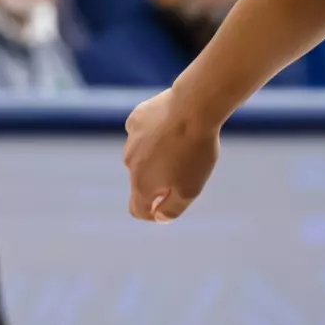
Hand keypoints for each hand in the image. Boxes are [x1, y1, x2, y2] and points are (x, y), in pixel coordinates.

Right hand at [123, 89, 222, 221]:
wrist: (193, 108)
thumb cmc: (195, 151)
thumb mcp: (190, 189)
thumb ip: (172, 209)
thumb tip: (159, 217)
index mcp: (142, 184)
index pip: (138, 210)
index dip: (152, 214)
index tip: (167, 207)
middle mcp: (130, 163)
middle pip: (142, 181)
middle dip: (159, 181)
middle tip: (186, 169)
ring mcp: (130, 139)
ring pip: (142, 155)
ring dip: (157, 156)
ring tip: (183, 146)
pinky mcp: (136, 119)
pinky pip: (144, 132)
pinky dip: (155, 134)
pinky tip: (173, 127)